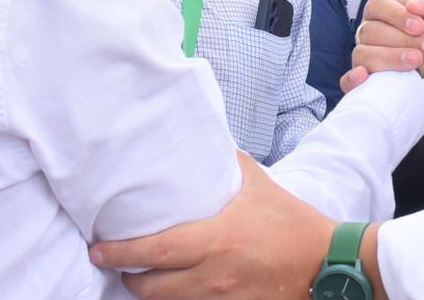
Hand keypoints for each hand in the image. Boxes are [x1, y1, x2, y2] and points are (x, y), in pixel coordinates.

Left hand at [89, 151, 334, 298]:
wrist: (324, 262)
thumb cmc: (291, 221)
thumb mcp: (258, 184)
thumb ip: (228, 163)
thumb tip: (206, 140)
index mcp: (216, 239)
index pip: (155, 252)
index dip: (121, 253)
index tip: (99, 249)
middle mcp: (213, 274)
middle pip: (151, 287)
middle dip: (127, 277)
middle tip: (115, 262)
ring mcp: (222, 298)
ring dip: (149, 291)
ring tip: (140, 275)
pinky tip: (174, 289)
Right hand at [344, 0, 423, 85]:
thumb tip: (416, 3)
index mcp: (385, 10)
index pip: (379, 4)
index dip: (398, 14)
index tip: (421, 26)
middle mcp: (372, 31)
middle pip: (370, 30)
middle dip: (403, 39)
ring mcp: (367, 56)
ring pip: (362, 54)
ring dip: (390, 58)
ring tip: (418, 61)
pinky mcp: (368, 81)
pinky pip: (348, 81)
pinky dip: (353, 80)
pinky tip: (365, 77)